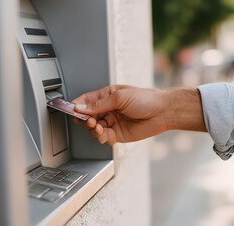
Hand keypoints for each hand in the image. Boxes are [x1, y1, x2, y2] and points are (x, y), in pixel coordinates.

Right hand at [72, 85, 205, 144]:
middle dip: (86, 120)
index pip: (86, 101)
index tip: (70, 111)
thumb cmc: (145, 99)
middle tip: (90, 121)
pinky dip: (102, 137)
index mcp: (106, 96)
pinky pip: (104, 137)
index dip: (77, 106)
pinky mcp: (118, 134)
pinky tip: (106, 135)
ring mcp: (112, 122)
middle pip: (88, 116)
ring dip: (93, 129)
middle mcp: (108, 109)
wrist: (162, 112)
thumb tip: (80, 107)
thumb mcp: (119, 97)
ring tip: (98, 128)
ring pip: (94, 128)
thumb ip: (99, 104)